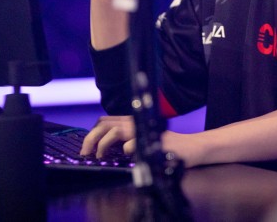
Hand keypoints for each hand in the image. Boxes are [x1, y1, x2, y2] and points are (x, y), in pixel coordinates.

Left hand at [80, 115, 203, 167]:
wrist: (191, 147)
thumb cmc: (166, 145)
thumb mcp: (143, 138)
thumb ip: (126, 138)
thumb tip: (103, 146)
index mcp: (132, 121)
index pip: (104, 121)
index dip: (92, 133)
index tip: (86, 147)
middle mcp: (136, 122)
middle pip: (105, 124)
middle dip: (91, 138)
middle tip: (86, 153)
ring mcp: (144, 129)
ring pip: (115, 131)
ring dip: (104, 144)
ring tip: (101, 156)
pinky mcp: (152, 140)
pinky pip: (132, 144)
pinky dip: (125, 150)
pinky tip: (126, 156)